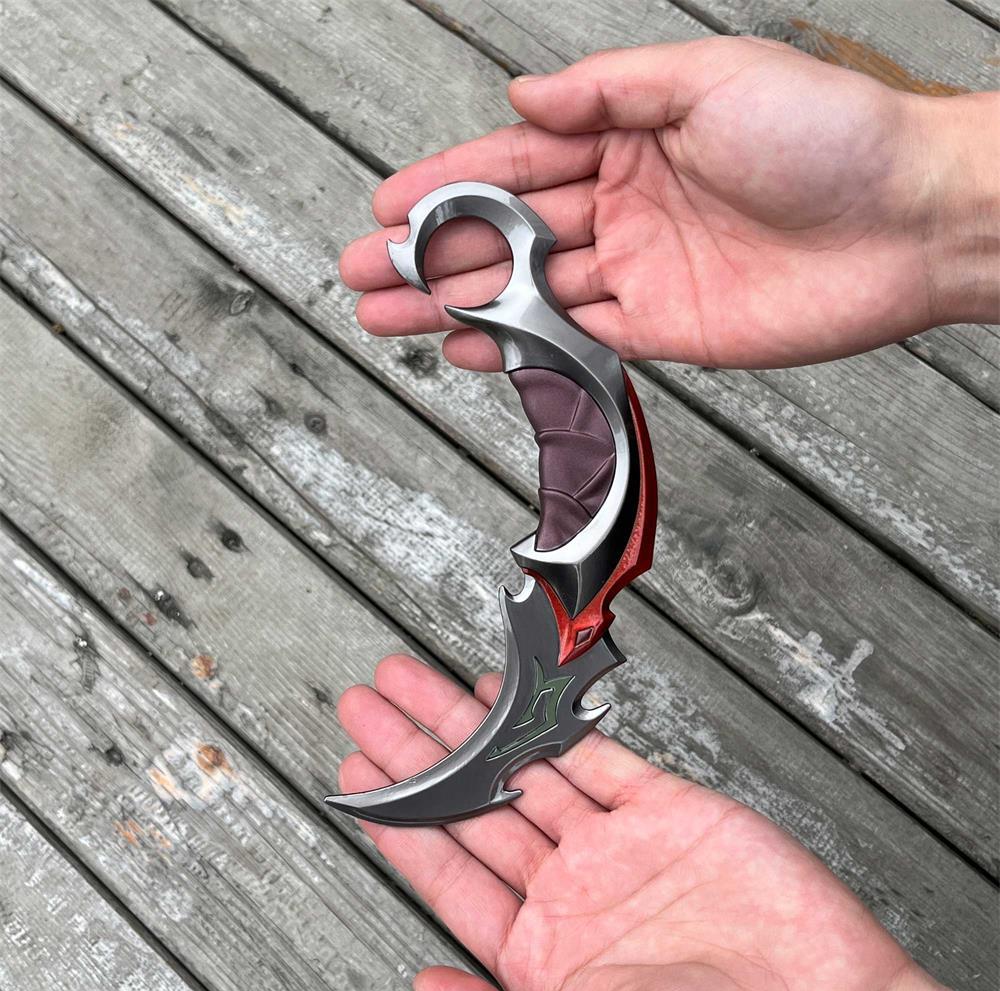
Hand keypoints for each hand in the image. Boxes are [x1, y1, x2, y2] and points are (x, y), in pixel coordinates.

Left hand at [336, 655, 952, 990]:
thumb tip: (423, 986)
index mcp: (541, 954)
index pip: (447, 870)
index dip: (399, 816)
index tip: (359, 775)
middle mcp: (572, 893)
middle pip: (473, 802)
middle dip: (419, 750)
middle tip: (370, 704)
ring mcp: (618, 847)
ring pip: (522, 765)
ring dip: (470, 723)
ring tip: (417, 683)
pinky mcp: (668, 811)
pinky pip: (595, 756)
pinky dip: (551, 723)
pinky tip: (507, 694)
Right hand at [340, 37, 997, 369]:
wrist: (907, 221)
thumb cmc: (828, 135)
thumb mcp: (709, 78)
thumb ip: (608, 90)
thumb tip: (523, 94)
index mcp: (628, 138)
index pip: (515, 160)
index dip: (445, 182)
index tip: (386, 202)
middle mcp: (623, 205)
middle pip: (505, 232)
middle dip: (429, 253)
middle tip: (364, 271)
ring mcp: (637, 270)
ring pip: (524, 289)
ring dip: (454, 304)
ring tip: (389, 315)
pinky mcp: (660, 329)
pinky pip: (572, 337)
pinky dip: (517, 344)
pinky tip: (467, 347)